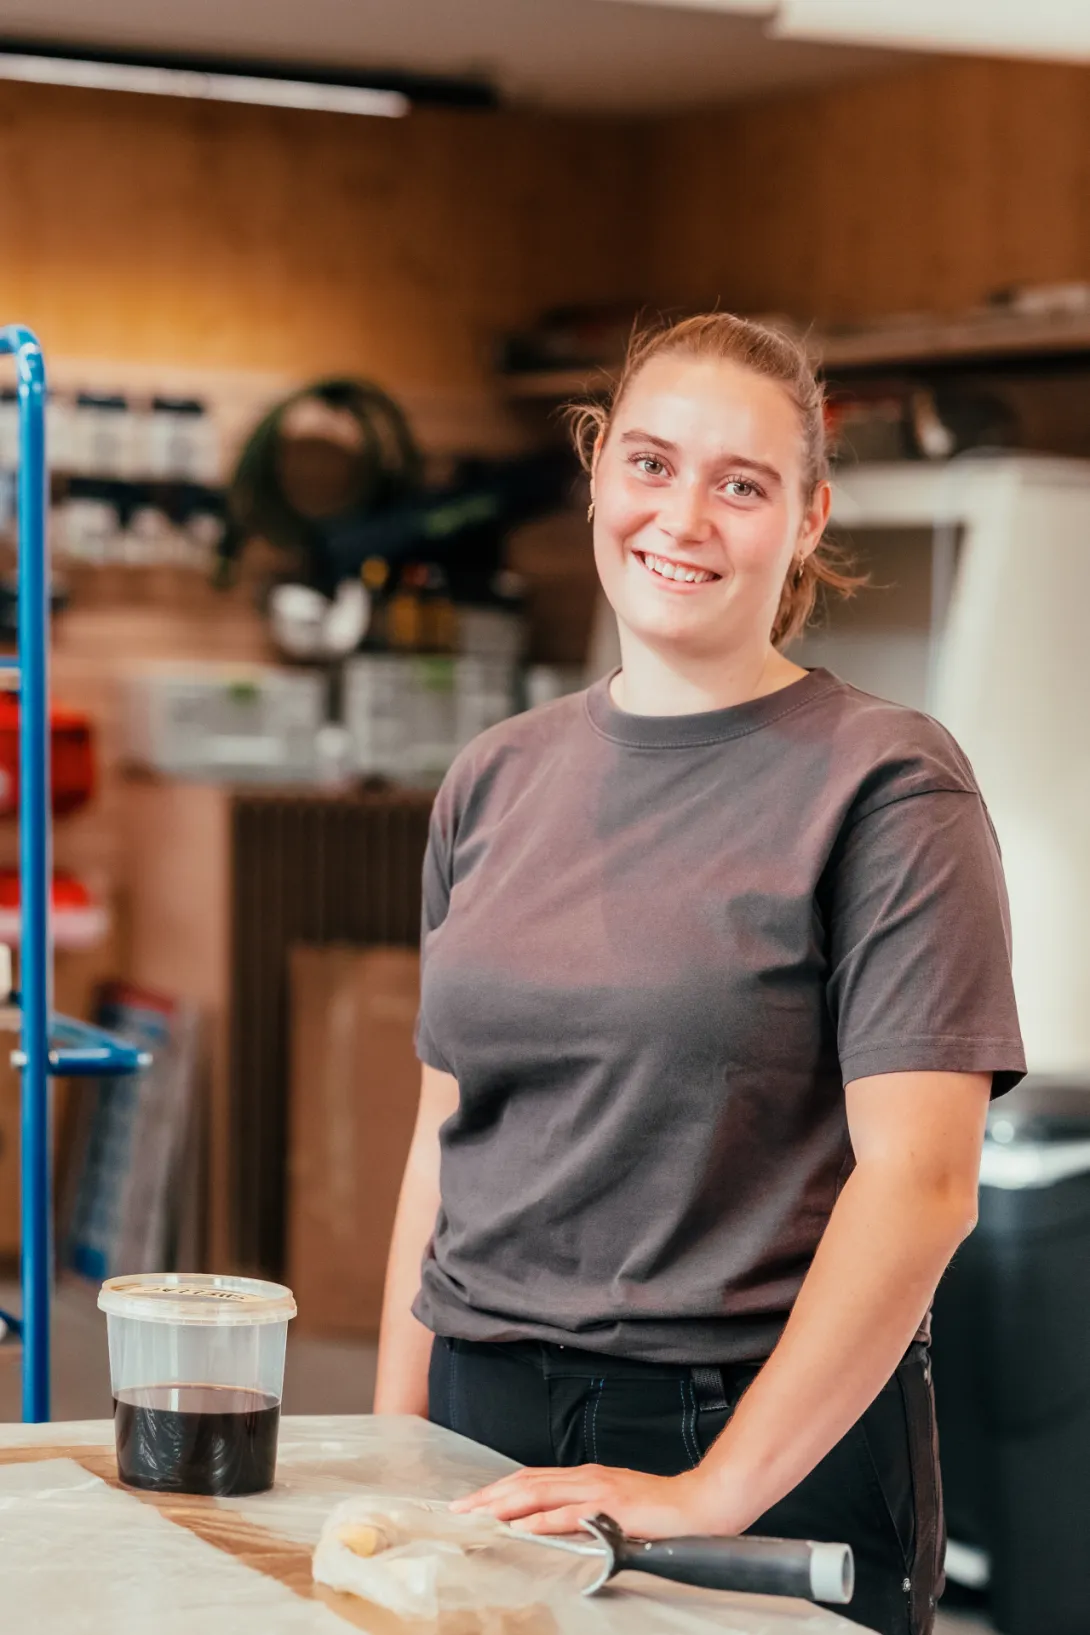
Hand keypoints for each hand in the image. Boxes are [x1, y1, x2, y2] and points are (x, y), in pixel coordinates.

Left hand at [450, 1463, 735, 1537]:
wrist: (700, 1503)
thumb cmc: (660, 1509)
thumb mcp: (615, 1505)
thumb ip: (585, 1511)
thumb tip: (553, 1523)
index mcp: (585, 1477)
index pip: (531, 1479)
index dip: (498, 1489)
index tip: (472, 1502)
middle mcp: (586, 1477)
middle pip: (526, 1482)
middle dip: (489, 1496)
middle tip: (459, 1509)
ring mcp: (597, 1490)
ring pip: (539, 1493)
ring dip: (504, 1504)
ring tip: (477, 1515)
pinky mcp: (611, 1508)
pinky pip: (568, 1515)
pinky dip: (540, 1520)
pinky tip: (521, 1528)